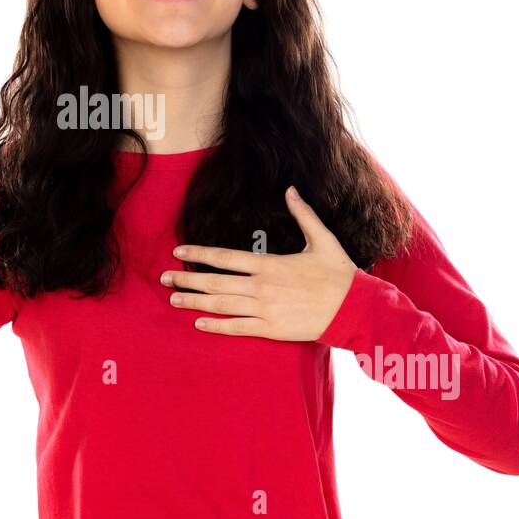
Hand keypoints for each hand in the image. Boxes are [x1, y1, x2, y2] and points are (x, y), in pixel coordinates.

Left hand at [161, 185, 358, 340]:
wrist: (356, 308)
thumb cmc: (339, 274)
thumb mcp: (322, 239)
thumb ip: (303, 214)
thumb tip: (292, 189)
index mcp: (269, 264)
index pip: (224, 257)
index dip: (199, 254)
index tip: (179, 252)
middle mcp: (262, 287)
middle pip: (215, 283)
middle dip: (186, 281)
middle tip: (163, 280)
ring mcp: (265, 310)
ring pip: (221, 306)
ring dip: (194, 303)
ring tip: (173, 300)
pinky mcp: (272, 330)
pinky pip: (238, 328)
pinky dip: (217, 326)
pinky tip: (199, 324)